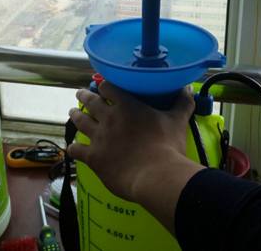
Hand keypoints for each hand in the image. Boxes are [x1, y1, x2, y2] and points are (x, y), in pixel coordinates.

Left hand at [68, 82, 203, 233]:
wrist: (156, 175)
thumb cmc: (168, 145)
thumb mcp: (178, 120)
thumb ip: (182, 102)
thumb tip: (188, 88)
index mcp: (127, 105)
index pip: (108, 87)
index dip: (104, 86)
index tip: (103, 85)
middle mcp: (109, 118)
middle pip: (91, 101)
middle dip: (85, 96)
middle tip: (80, 93)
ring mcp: (99, 137)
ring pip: (81, 121)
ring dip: (76, 115)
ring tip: (72, 112)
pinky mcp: (94, 157)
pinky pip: (77, 150)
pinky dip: (74, 147)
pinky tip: (73, 147)